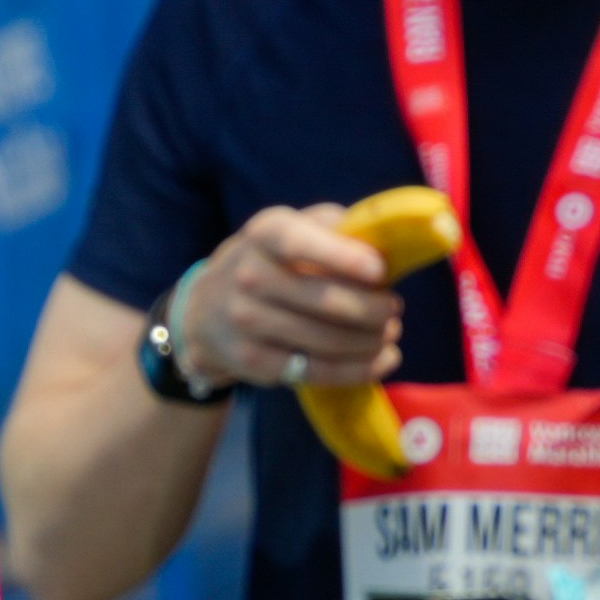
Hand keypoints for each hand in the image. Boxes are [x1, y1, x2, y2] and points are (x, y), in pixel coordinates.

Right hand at [171, 202, 401, 394]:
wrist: (205, 311)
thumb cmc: (270, 261)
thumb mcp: (291, 229)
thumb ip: (336, 228)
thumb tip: (387, 242)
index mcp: (264, 234)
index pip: (299, 242)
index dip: (342, 257)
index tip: (380, 271)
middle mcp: (249, 276)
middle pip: (326, 301)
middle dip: (373, 310)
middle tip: (393, 309)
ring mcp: (247, 323)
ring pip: (327, 341)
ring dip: (372, 341)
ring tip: (389, 333)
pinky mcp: (254, 363)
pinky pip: (318, 371)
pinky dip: (359, 369)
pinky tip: (382, 360)